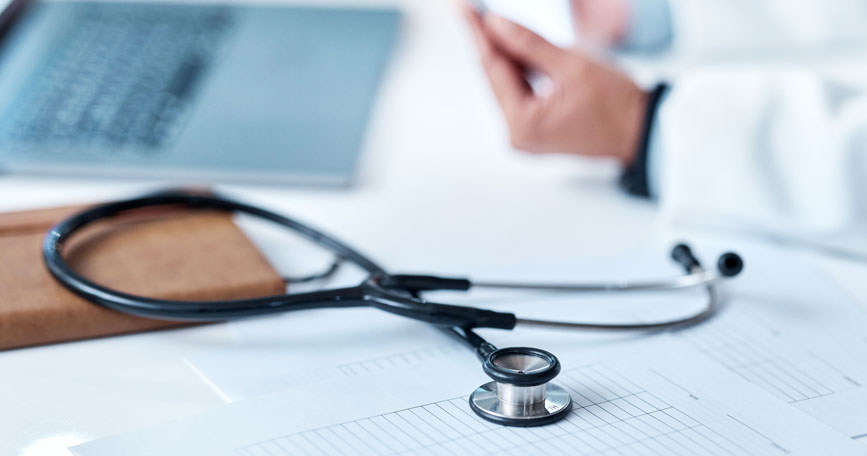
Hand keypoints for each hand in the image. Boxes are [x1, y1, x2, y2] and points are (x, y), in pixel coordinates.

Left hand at [461, 4, 646, 163]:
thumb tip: (496, 25)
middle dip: (487, 41)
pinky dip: (518, 70)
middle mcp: (518, 135)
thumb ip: (529, 44)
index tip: (464, 10)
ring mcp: (527, 135)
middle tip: (469, 10)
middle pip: (496, 78)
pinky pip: (520, 94)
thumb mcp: (571, 65)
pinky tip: (511, 46)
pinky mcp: (537, 130)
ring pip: (507, 84)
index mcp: (523, 124)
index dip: (479, 34)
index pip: (493, 69)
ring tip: (487, 22)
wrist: (642, 131)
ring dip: (502, 53)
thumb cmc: (616, 105)